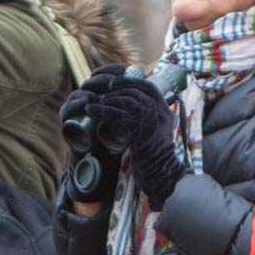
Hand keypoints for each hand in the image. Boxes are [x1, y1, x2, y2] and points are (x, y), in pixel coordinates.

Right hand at [61, 66, 126, 205]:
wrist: (101, 159)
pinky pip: (67, 110)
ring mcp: (76, 109)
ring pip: (78, 93)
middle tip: (113, 82)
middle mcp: (86, 99)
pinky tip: (87, 105)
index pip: (102, 75)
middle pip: (90, 81)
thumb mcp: (128, 119)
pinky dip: (75, 105)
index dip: (110, 70)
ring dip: (89, 91)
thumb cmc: (115, 138)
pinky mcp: (68, 122)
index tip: (123, 68)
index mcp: (99, 95)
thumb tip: (156, 90)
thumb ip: (137, 107)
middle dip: (101, 79)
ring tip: (101, 95)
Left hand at [94, 79, 182, 210]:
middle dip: (114, 90)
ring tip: (92, 103)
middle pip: (134, 91)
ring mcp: (151, 120)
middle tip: (99, 95)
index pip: (148, 87)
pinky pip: (117, 115)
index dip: (129, 81)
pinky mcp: (140, 131)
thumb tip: (130, 104)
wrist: (159, 172)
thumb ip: (149, 116)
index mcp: (164, 109)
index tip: (114, 83)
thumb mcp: (156, 129)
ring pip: (125, 100)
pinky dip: (102, 111)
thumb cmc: (154, 154)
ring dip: (106, 100)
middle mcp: (160, 111)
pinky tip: (90, 111)